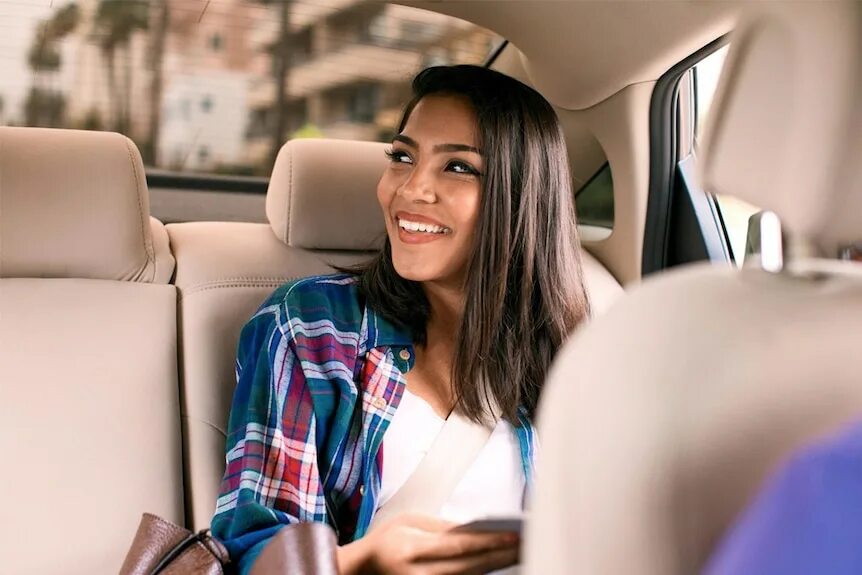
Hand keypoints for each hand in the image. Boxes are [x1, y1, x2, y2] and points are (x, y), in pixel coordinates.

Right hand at [337, 513, 519, 574]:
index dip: (488, 542)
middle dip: (500, 556)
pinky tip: (496, 566)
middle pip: (470, 567)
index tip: (512, 535)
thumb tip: (477, 528)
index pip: (458, 546)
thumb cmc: (384, 542)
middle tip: (525, 545)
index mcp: (410, 550)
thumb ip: (442, 527)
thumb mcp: (408, 522)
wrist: (361, 570)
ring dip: (495, 567)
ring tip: (517, 554)